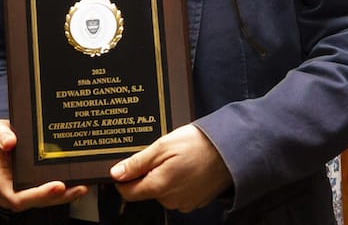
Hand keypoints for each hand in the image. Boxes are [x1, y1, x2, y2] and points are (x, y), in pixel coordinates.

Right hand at [0, 119, 89, 211]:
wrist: (6, 141)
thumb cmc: (1, 140)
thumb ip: (0, 135)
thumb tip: (9, 141)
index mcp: (1, 183)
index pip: (19, 198)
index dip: (39, 195)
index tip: (57, 186)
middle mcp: (15, 192)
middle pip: (39, 201)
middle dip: (60, 196)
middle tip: (77, 187)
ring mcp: (29, 192)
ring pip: (50, 199)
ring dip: (68, 195)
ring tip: (83, 185)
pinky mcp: (40, 188)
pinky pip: (55, 193)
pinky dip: (69, 190)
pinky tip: (82, 183)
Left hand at [108, 124, 232, 211]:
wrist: (230, 150)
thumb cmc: (199, 144)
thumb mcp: (162, 146)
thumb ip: (137, 162)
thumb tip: (116, 173)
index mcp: (160, 186)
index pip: (127, 192)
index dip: (123, 178)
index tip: (126, 166)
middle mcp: (171, 200)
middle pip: (145, 190)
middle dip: (147, 173)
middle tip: (160, 155)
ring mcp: (184, 203)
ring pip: (162, 192)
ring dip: (163, 177)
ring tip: (176, 159)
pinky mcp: (195, 201)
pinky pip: (177, 193)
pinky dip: (177, 181)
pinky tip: (185, 166)